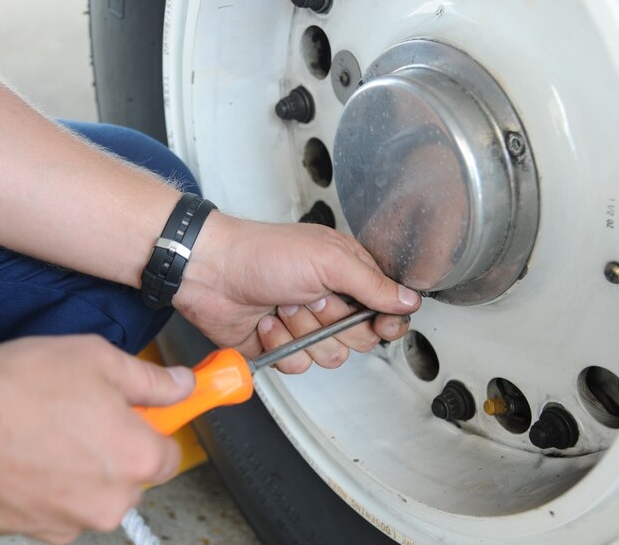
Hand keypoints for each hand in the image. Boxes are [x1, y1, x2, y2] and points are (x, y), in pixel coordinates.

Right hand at [0, 336, 194, 544]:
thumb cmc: (17, 387)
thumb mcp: (99, 360)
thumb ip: (150, 381)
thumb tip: (182, 385)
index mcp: (135, 460)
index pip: (168, 455)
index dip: (151, 429)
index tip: (137, 414)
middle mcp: (106, 503)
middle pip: (126, 478)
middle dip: (110, 450)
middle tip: (76, 412)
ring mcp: (62, 524)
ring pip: (84, 495)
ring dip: (71, 471)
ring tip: (36, 430)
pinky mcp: (22, 533)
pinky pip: (44, 509)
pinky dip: (35, 487)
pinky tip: (13, 454)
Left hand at [173, 213, 420, 371]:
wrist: (210, 271)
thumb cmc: (262, 252)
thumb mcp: (327, 259)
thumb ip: (372, 283)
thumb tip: (408, 300)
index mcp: (346, 273)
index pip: (386, 308)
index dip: (386, 320)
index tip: (380, 322)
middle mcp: (328, 300)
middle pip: (361, 338)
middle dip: (334, 322)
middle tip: (312, 298)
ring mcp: (304, 325)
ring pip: (330, 356)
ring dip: (304, 332)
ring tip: (283, 306)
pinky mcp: (280, 346)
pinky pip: (299, 366)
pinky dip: (281, 346)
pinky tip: (266, 322)